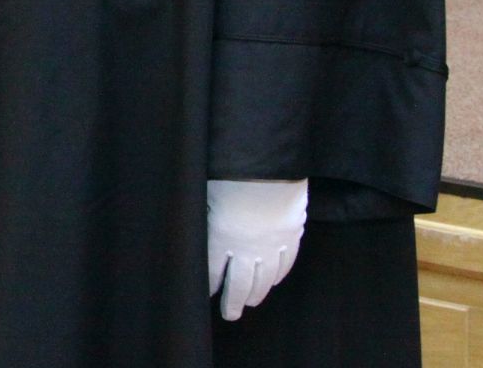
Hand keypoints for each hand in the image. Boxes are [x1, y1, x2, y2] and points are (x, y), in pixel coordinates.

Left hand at [207, 178, 307, 319]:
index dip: (210, 286)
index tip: (208, 294)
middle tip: (229, 315)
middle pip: (239, 284)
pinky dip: (278, 276)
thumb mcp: (204, 193)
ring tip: (250, 303)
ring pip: (264, 279)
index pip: (213, 271)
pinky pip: (285, 263)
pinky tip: (273, 282)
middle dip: (232, 302)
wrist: (268, 167)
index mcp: (220, 239)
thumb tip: (191, 218)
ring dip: (256, 293)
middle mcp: (246, 248)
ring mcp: (271, 245)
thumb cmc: (229, 174)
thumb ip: (202, 214)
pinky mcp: (291, 236)